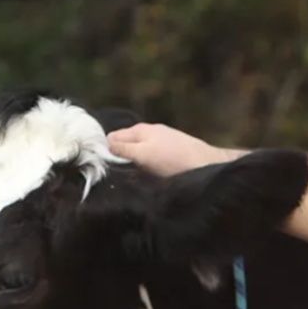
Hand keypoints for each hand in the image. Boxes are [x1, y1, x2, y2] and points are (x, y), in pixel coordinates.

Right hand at [106, 123, 233, 176]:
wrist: (206, 165)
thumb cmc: (173, 159)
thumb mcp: (143, 154)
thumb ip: (123, 149)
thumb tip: (104, 145)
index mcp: (140, 129)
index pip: (112, 137)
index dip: (105, 150)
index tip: (101, 167)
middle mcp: (150, 132)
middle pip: (125, 145)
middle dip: (118, 157)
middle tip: (114, 175)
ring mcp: (161, 142)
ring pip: (138, 153)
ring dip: (133, 164)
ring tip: (131, 179)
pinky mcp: (170, 153)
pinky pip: (150, 159)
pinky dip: (146, 166)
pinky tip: (148, 177)